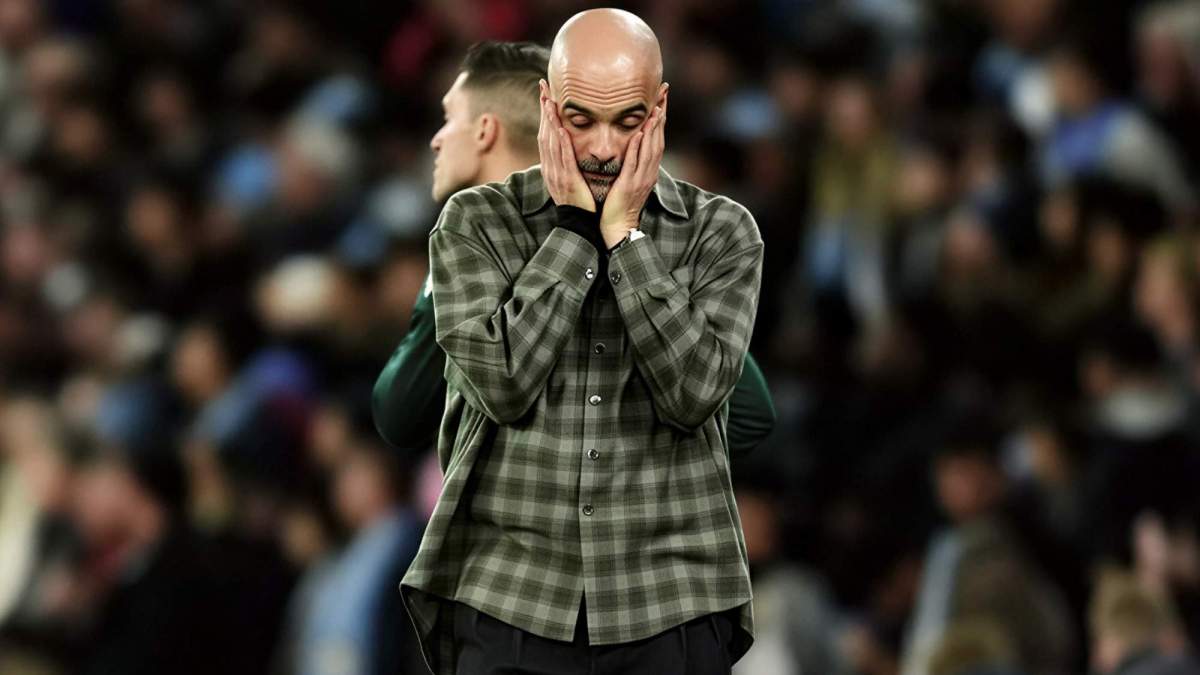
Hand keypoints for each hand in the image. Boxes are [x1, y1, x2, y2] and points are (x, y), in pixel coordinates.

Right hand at [538, 80, 593, 211]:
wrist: (578, 223)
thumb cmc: (578, 201)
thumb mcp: (569, 178)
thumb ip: (568, 161)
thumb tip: (569, 147)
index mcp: (550, 166)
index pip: (545, 135)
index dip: (545, 114)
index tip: (545, 96)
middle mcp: (550, 167)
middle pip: (544, 133)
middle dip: (544, 109)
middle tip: (544, 87)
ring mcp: (557, 174)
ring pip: (551, 143)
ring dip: (550, 121)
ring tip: (550, 101)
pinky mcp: (568, 180)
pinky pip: (564, 158)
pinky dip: (561, 143)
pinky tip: (561, 129)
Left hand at [599, 100, 664, 248]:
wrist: (618, 226)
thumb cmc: (621, 203)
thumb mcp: (631, 178)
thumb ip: (634, 161)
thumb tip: (633, 143)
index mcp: (649, 169)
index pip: (657, 138)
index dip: (660, 118)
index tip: (662, 98)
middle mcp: (649, 171)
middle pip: (658, 139)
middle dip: (661, 116)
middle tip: (663, 94)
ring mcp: (641, 178)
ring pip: (650, 149)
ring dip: (653, 129)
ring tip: (655, 109)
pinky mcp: (629, 185)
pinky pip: (634, 163)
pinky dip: (637, 148)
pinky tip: (637, 134)